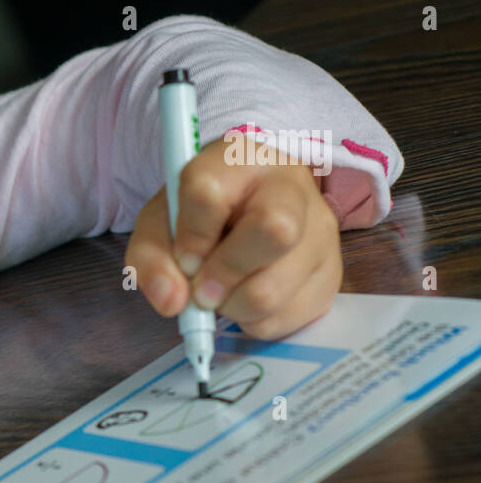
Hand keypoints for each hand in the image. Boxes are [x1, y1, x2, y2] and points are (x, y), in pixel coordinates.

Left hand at [124, 135, 343, 339]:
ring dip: (232, 306)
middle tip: (203, 288)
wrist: (244, 215)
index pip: (209, 192)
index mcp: (237, 159)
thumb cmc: (197, 217)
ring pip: (274, 288)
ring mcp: (321, 230)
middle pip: (274, 231)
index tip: (184, 257)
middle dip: (224, 273)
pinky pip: (288, 316)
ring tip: (222, 293)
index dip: (191, 236)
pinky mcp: (332, 273)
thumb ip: (151, 259)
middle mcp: (291, 186)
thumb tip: (172, 301)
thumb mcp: (159, 226)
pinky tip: (246, 299)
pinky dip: (255, 322)